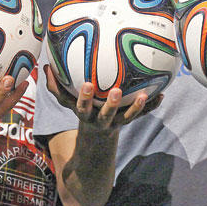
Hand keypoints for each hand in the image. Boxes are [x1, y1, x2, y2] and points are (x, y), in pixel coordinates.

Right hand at [43, 64, 162, 130]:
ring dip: (137, 107)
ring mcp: (117, 122)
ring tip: (144, 94)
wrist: (96, 138)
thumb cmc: (82, 111)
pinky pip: (142, 114)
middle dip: (112, 104)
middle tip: (117, 91)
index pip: (82, 107)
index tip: (87, 85)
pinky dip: (152, 106)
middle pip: (107, 114)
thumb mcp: (67, 102)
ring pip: (128, 117)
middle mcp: (102, 120)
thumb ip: (56, 87)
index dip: (84, 98)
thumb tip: (44, 67)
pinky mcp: (129, 120)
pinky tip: (162, 95)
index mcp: (86, 115)